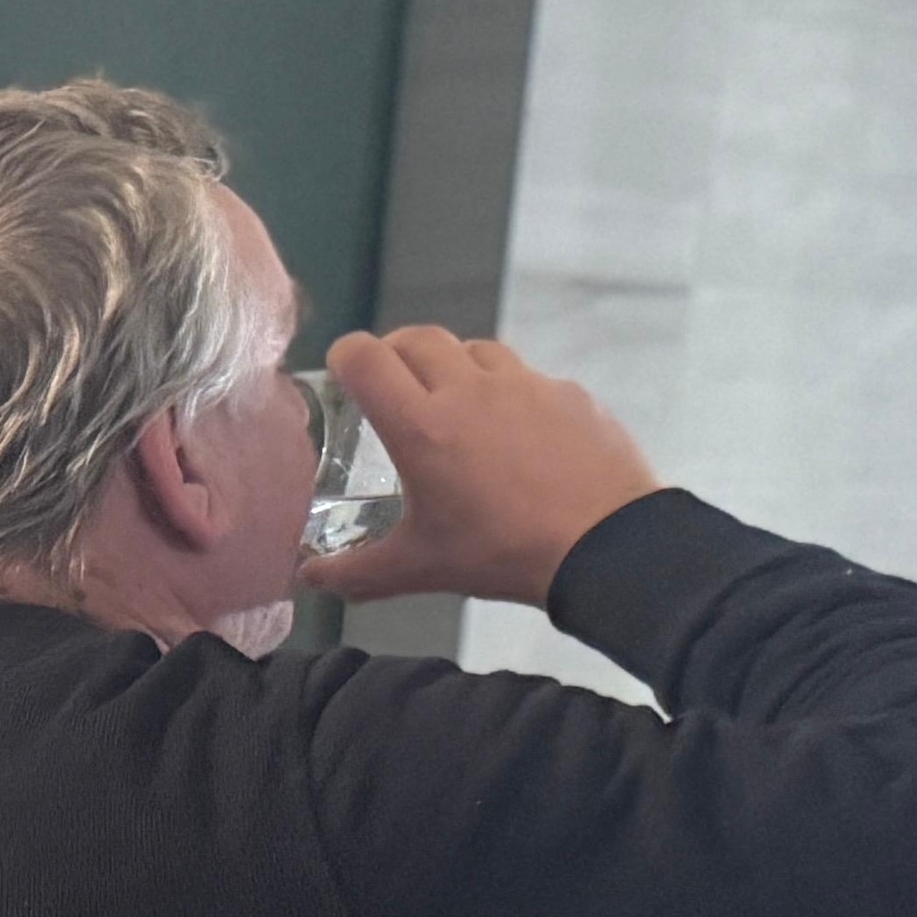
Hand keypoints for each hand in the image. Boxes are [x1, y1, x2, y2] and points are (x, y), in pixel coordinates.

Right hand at [312, 325, 659, 609]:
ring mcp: (524, 384)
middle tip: (390, 383)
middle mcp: (468, 389)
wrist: (606, 544)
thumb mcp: (418, 568)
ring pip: (473, 348)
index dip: (346, 356)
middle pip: (416, 337)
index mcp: (421, 425)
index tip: (343, 375)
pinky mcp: (566, 392)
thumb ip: (356, 573)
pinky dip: (505, 391)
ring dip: (451, 363)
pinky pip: (525, 377)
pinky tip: (513, 431)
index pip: (366, 357)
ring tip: (453, 401)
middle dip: (393, 352)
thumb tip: (311, 579)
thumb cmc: (500, 552)